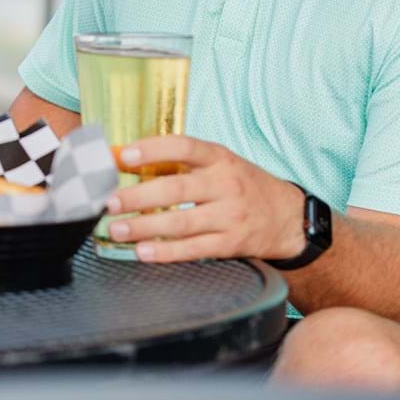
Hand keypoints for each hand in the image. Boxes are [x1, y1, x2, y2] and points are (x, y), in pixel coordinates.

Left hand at [103, 135, 304, 263]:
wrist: (289, 217)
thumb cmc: (243, 186)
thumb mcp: (220, 164)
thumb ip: (180, 161)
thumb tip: (126, 159)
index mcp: (220, 158)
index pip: (184, 147)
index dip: (153, 149)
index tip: (123, 155)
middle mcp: (226, 185)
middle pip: (177, 189)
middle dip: (139, 196)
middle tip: (109, 201)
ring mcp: (230, 216)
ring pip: (182, 223)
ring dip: (145, 227)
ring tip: (117, 229)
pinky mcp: (231, 244)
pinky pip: (194, 249)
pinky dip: (166, 252)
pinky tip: (143, 252)